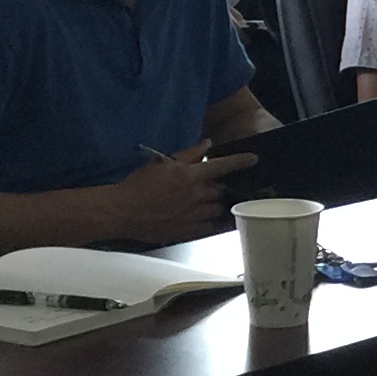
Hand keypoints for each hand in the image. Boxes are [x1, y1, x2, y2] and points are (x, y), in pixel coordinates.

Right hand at [105, 142, 253, 242]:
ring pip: (216, 210)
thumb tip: (207, 143)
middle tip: (204, 186)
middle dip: (217, 187)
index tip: (253, 159)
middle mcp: (197, 196)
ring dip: (212, 205)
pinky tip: (198, 218)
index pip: (223, 166)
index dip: (240, 161)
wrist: (122, 211)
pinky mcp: (188, 231)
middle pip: (220, 190)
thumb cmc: (139, 185)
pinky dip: (207, 221)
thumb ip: (188, 154)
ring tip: (199, 203)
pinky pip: (208, 227)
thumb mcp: (162, 163)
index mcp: (191, 176)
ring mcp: (194, 216)